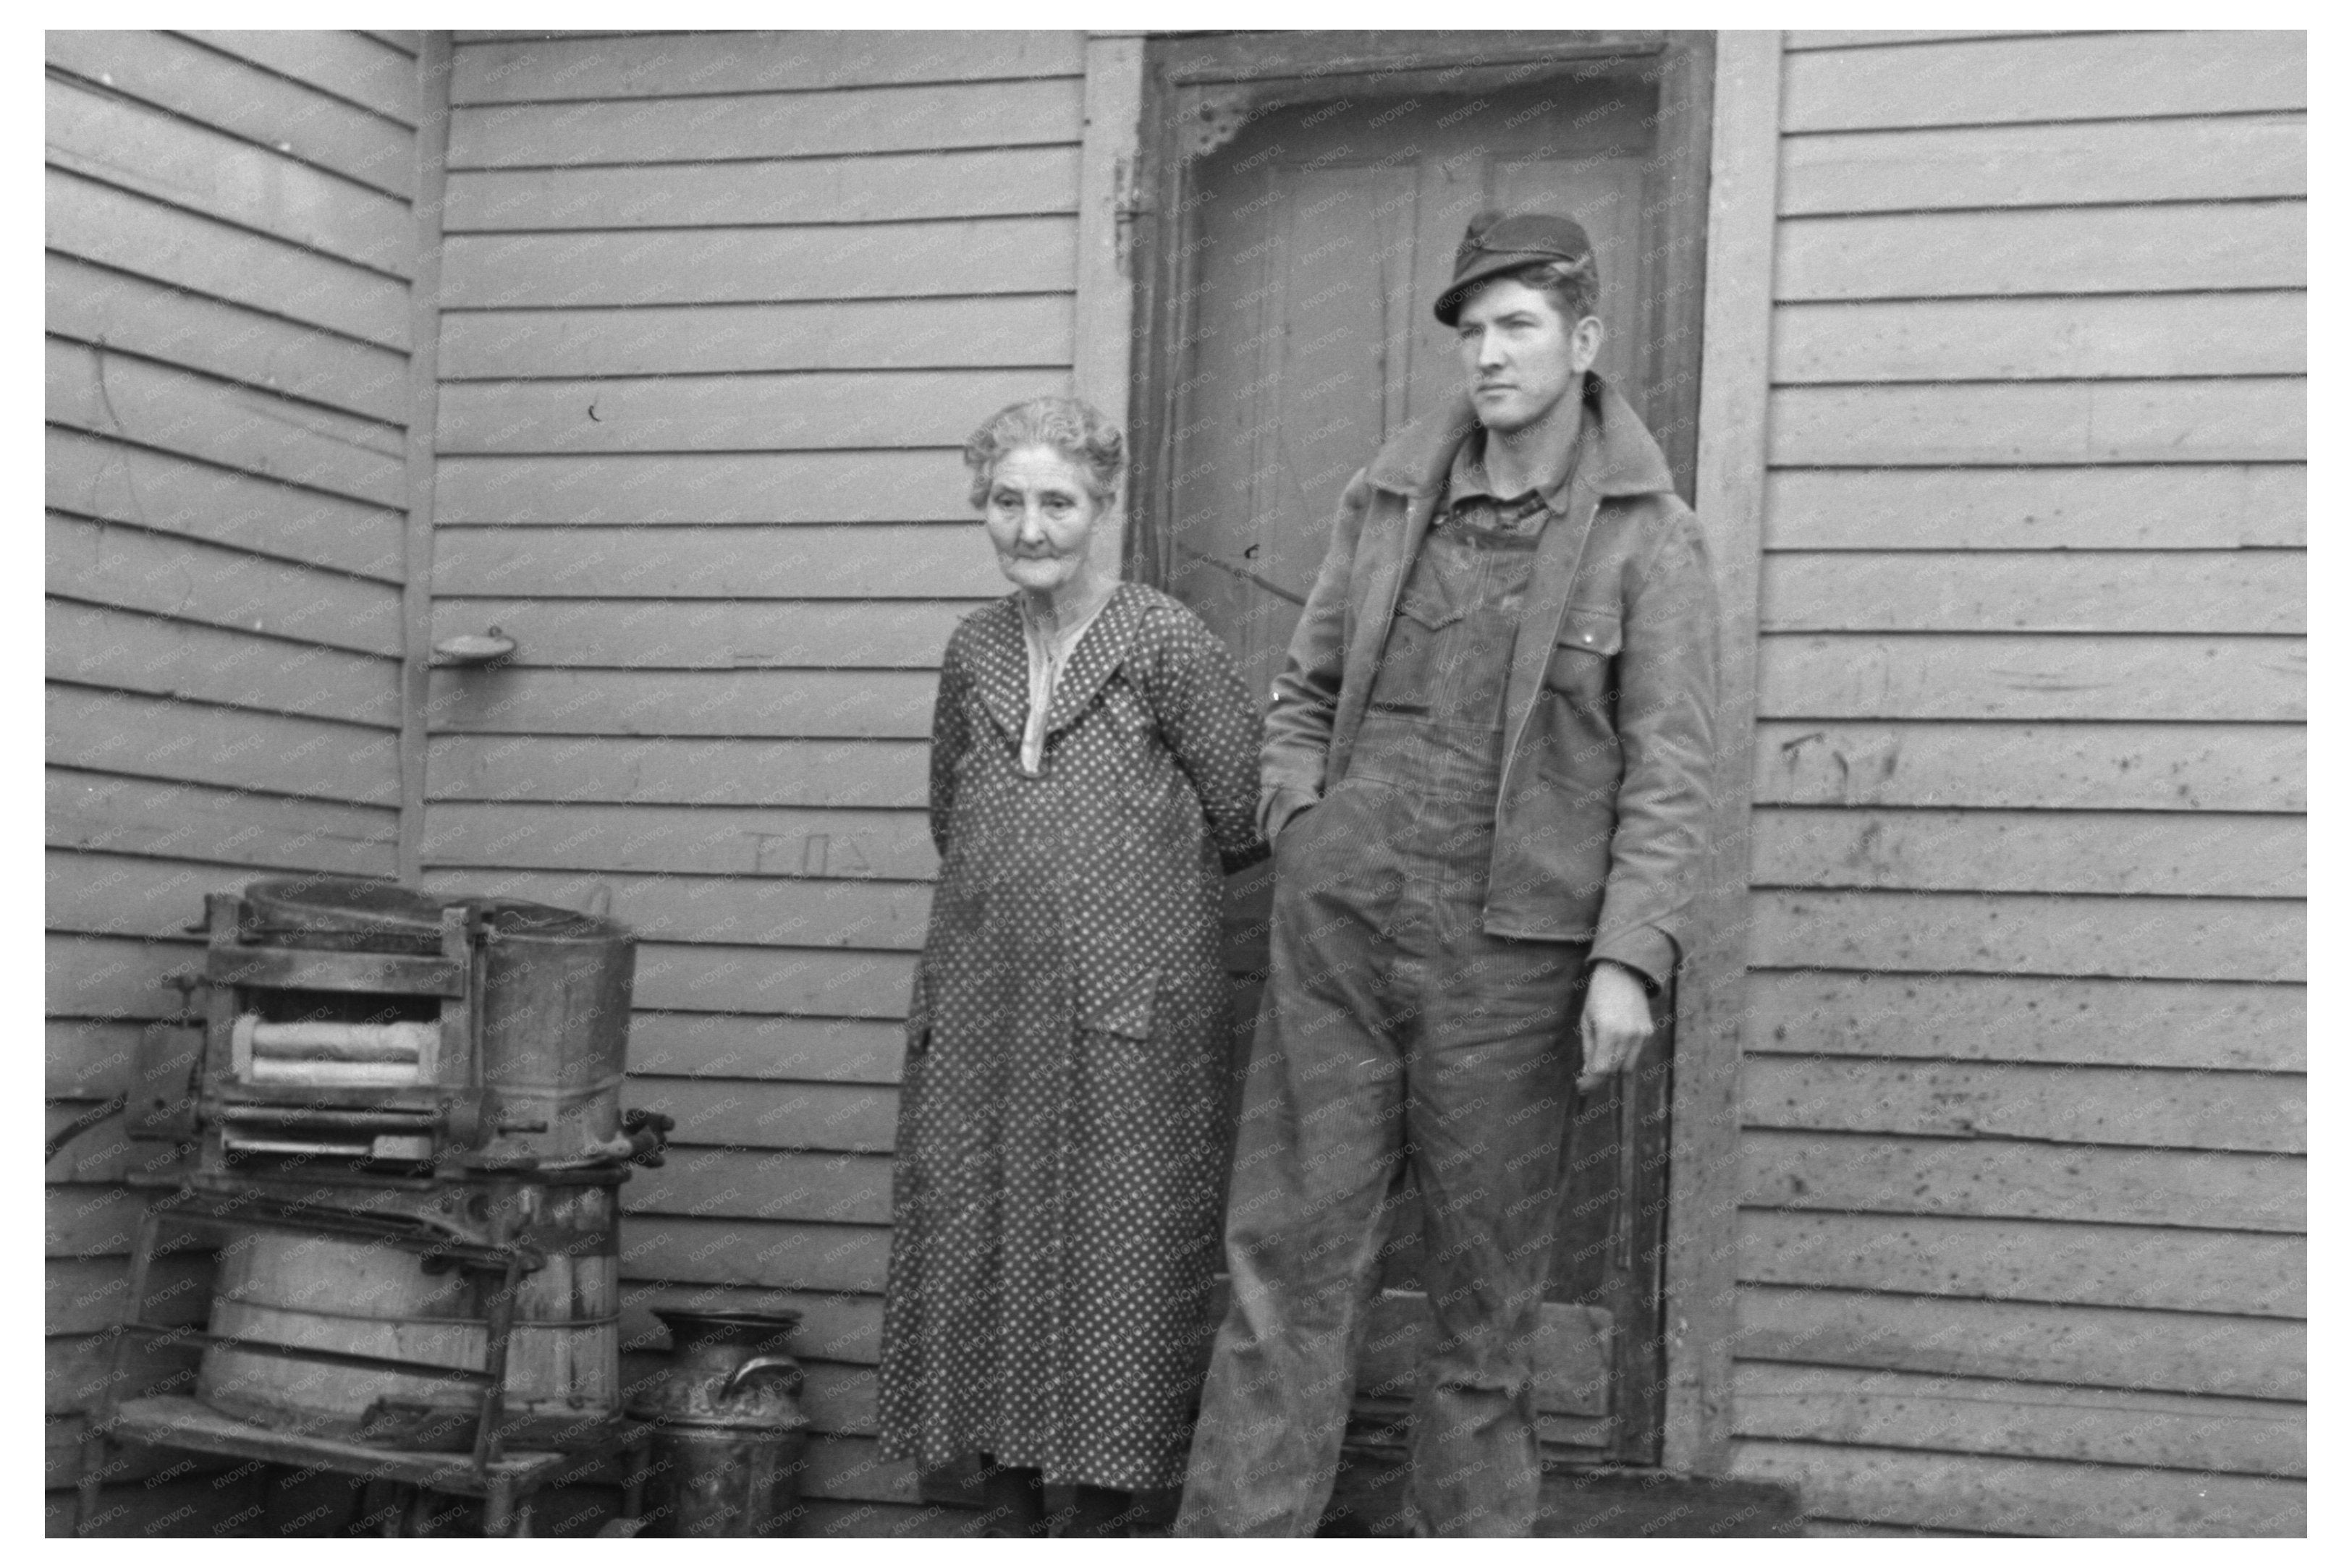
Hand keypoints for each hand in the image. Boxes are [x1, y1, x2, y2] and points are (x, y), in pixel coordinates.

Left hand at [1577, 961, 1653, 1092]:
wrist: (1623, 974)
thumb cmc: (1598, 996)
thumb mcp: (1586, 1021)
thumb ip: (1588, 1049)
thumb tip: (1588, 1072)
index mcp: (1608, 1030)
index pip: (1601, 1069)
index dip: (1590, 1082)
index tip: (1580, 1087)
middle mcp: (1627, 1034)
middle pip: (1614, 1071)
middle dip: (1599, 1077)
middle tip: (1586, 1079)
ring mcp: (1641, 1034)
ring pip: (1627, 1067)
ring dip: (1613, 1068)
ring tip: (1600, 1060)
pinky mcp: (1648, 1032)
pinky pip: (1635, 1054)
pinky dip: (1624, 1057)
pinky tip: (1614, 1046)